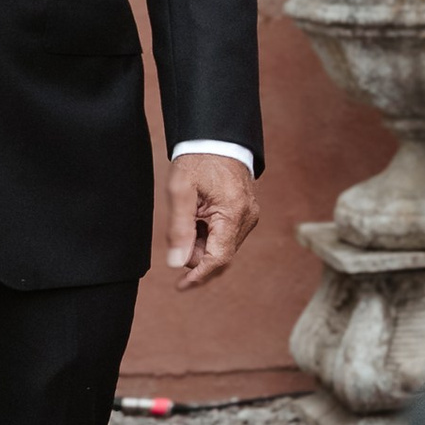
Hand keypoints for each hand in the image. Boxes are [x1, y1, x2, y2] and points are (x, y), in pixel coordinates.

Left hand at [166, 154, 258, 291]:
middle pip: (221, 256)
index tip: (180, 286)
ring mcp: (249, 216)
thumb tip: (176, 264)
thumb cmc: (197, 159)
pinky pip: (227, 236)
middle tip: (178, 237)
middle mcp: (247, 218)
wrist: (217, 137)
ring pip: (223, 247)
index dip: (197, 276)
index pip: (218, 258)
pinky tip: (197, 219)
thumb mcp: (180, 191)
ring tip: (188, 219)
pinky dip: (209, 236)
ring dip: (202, 245)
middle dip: (196, 256)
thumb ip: (178, 229)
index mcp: (234, 213)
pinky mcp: (246, 214)